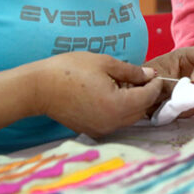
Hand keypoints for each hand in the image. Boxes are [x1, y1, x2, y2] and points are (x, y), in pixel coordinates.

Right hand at [30, 51, 164, 136]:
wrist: (39, 88)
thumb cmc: (69, 70)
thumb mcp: (104, 63)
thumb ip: (131, 71)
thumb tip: (149, 75)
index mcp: (117, 105)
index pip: (147, 97)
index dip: (155, 84)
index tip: (155, 75)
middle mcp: (112, 122)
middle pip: (141, 111)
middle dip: (145, 95)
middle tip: (142, 79)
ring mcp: (102, 129)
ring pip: (129, 118)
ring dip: (133, 104)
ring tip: (125, 85)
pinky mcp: (92, 131)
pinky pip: (115, 121)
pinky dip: (119, 110)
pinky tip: (112, 95)